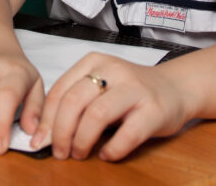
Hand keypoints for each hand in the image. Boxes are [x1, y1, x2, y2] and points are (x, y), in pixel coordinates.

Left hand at [30, 52, 189, 160]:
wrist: (175, 87)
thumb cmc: (130, 91)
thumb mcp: (99, 85)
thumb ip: (75, 102)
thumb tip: (43, 134)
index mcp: (94, 62)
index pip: (59, 91)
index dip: (46, 120)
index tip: (40, 140)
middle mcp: (113, 70)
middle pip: (73, 102)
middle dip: (60, 132)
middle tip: (59, 152)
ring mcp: (135, 88)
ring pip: (97, 115)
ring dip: (82, 141)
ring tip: (79, 153)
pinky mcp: (154, 109)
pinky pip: (127, 134)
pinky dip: (112, 149)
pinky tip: (107, 154)